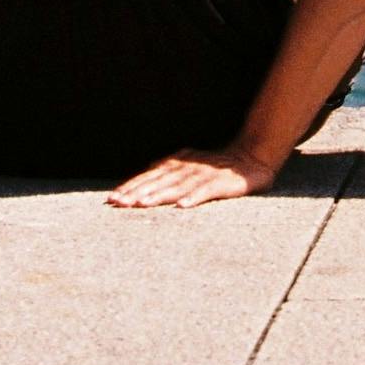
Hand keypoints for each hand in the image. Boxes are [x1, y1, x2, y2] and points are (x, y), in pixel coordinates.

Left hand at [108, 144, 274, 209]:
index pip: (149, 177)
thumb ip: (170, 170)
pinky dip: (193, 198)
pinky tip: (181, 207)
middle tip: (119, 203)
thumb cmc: (217, 166)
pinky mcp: (222, 183)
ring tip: (142, 205)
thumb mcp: (190, 165)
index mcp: (177, 164)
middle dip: (137, 192)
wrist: (251, 156)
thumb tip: (147, 171)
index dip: (131, 187)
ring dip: (158, 195)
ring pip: (177, 186)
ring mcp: (204, 175)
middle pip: (158, 181)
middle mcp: (187, 168)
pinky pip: (205, 191)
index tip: (112, 199)